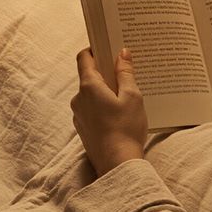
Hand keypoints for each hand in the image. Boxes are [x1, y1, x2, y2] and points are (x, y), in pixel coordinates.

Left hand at [70, 48, 148, 175]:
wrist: (117, 164)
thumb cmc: (126, 129)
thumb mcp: (132, 96)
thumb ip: (125, 73)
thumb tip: (122, 54)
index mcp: (89, 86)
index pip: (84, 58)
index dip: (95, 49)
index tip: (108, 47)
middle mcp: (79, 99)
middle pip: (89, 76)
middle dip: (105, 73)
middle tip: (125, 74)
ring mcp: (79, 115)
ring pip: (91, 95)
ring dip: (105, 92)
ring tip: (126, 98)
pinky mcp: (83, 129)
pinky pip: (91, 110)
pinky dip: (102, 107)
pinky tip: (119, 115)